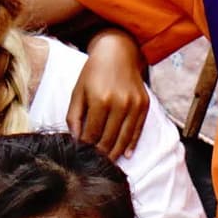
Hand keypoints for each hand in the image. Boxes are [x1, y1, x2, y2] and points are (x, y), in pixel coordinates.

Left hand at [67, 28, 150, 160]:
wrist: (118, 52)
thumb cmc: (93, 73)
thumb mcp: (78, 92)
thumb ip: (74, 117)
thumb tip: (76, 141)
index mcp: (100, 100)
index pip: (92, 134)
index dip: (86, 148)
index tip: (81, 157)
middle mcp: (120, 103)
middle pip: (109, 139)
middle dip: (100, 154)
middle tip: (93, 164)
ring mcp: (134, 104)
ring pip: (124, 138)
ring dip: (115, 153)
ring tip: (107, 164)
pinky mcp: (144, 104)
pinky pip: (138, 130)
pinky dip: (131, 144)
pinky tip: (125, 154)